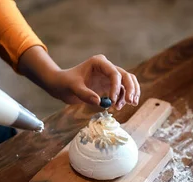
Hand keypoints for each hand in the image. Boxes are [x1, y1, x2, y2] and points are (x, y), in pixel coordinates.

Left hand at [20, 47, 139, 110]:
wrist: (61, 86)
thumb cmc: (65, 82)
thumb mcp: (73, 87)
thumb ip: (85, 94)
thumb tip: (99, 102)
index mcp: (99, 62)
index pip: (114, 73)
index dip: (116, 87)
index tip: (112, 100)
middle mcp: (107, 68)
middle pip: (126, 76)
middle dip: (130, 89)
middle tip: (131, 102)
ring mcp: (109, 76)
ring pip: (127, 83)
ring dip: (128, 94)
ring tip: (121, 107)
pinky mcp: (109, 85)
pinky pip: (121, 91)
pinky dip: (122, 99)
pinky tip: (117, 107)